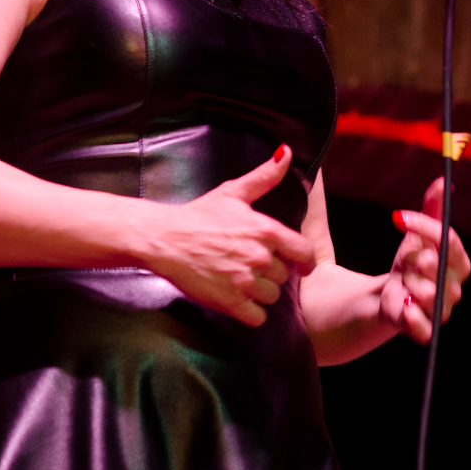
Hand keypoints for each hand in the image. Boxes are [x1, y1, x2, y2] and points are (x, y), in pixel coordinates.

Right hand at [145, 145, 314, 327]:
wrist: (165, 238)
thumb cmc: (199, 214)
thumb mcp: (233, 192)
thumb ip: (265, 176)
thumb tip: (285, 152)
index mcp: (265, 230)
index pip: (304, 253)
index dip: (305, 261)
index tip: (300, 264)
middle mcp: (259, 257)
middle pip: (285, 276)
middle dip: (272, 272)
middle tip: (250, 263)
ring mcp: (244, 281)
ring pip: (272, 297)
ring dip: (260, 292)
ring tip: (241, 279)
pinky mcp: (229, 302)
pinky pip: (257, 317)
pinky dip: (250, 312)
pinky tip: (237, 297)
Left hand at [380, 178, 470, 344]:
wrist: (389, 295)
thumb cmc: (410, 261)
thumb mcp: (418, 233)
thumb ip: (432, 208)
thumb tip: (443, 181)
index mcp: (457, 261)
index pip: (448, 241)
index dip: (424, 227)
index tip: (398, 217)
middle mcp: (453, 287)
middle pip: (441, 267)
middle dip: (419, 259)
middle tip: (406, 258)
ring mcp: (439, 309)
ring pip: (429, 294)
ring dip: (409, 283)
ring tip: (400, 282)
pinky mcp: (423, 329)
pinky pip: (425, 329)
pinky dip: (413, 317)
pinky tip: (402, 304)